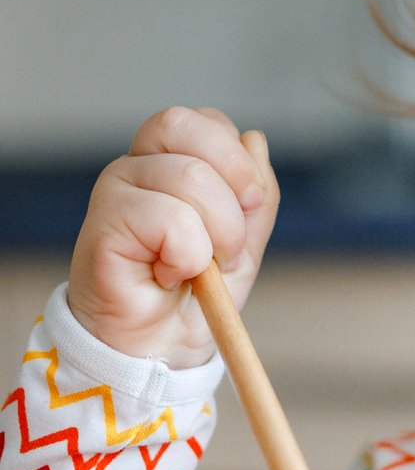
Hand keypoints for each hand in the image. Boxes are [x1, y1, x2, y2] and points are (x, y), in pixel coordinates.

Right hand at [68, 107, 278, 367]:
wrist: (161, 349)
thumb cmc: (195, 297)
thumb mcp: (244, 244)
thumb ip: (256, 196)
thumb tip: (255, 139)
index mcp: (170, 162)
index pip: (207, 121)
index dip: (239, 161)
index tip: (249, 207)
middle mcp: (138, 166)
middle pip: (192, 127)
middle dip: (233, 189)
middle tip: (228, 243)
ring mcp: (116, 190)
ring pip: (191, 176)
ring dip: (217, 235)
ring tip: (198, 269)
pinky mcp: (104, 222)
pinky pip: (170, 219)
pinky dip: (188, 256)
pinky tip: (171, 275)